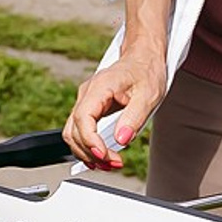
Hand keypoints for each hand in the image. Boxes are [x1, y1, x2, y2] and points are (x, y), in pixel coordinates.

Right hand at [64, 47, 167, 168]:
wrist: (143, 58)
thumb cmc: (146, 71)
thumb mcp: (148, 95)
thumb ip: (133, 118)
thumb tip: (121, 140)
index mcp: (99, 88)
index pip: (83, 119)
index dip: (90, 141)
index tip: (104, 155)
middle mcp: (87, 94)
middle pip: (74, 130)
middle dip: (91, 152)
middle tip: (113, 164)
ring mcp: (86, 101)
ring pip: (73, 133)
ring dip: (87, 153)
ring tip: (108, 164)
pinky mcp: (90, 108)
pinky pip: (80, 131)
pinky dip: (88, 147)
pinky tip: (100, 156)